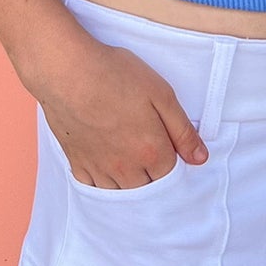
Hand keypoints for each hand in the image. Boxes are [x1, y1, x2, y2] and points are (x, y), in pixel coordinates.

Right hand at [32, 36, 208, 189]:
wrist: (66, 70)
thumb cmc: (115, 75)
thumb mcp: (161, 94)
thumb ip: (183, 130)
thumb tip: (199, 158)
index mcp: (151, 152)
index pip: (171, 177)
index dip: (174, 164)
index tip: (169, 149)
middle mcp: (125, 168)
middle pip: (147, 190)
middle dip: (154, 178)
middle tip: (150, 154)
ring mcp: (98, 168)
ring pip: (121, 194)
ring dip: (130, 186)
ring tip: (131, 163)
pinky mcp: (76, 162)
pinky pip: (93, 189)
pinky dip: (104, 185)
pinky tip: (107, 169)